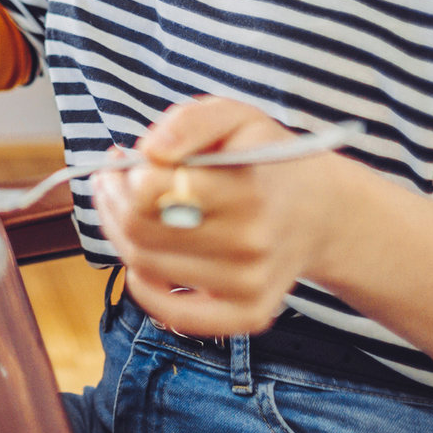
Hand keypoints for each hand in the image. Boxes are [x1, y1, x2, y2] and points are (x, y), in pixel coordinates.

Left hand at [92, 97, 356, 337]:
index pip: (150, 190)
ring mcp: (250, 285)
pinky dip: (145, 290)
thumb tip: (151, 152)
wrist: (320, 211)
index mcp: (246, 189)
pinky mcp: (249, 315)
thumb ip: (189, 122)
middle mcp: (250, 243)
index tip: (124, 160)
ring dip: (120, 235)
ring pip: (145, 267)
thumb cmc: (265, 159)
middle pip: (140, 230)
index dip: (123, 173)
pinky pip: (175, 316)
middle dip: (112, 201)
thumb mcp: (235, 116)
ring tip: (127, 208)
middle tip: (113, 181)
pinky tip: (143, 261)